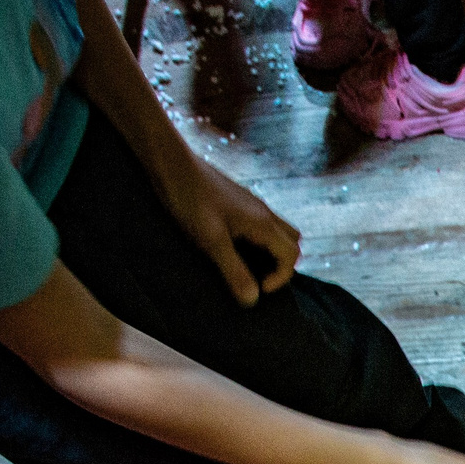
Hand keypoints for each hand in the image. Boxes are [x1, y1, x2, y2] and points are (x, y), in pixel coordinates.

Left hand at [163, 156, 299, 307]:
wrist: (171, 163)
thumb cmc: (190, 200)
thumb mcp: (211, 241)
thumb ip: (233, 270)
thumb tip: (252, 300)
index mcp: (263, 223)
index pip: (291, 256)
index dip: (280, 278)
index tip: (257, 289)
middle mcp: (264, 212)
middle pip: (293, 241)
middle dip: (282, 264)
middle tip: (257, 278)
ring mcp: (252, 204)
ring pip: (279, 230)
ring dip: (272, 251)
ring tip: (248, 264)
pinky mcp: (239, 200)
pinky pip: (263, 223)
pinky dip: (259, 239)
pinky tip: (234, 243)